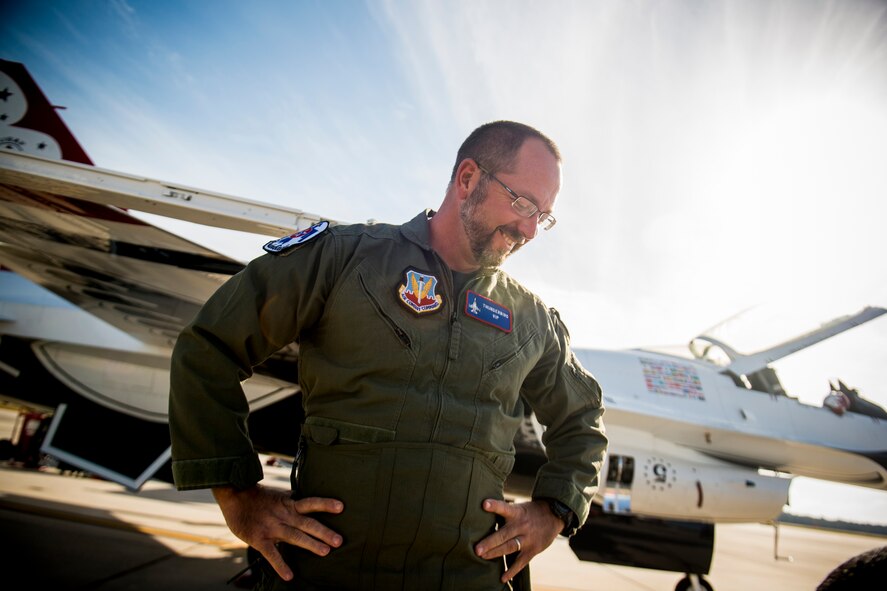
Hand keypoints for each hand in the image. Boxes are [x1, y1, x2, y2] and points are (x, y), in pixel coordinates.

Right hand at [213, 485, 343, 580]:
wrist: (235, 495)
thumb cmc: (257, 496)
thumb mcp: (278, 494)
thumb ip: (290, 498)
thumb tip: (300, 494)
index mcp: (289, 504)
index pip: (311, 503)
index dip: (325, 504)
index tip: (341, 507)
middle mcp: (284, 515)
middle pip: (307, 523)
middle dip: (324, 532)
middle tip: (339, 541)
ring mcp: (272, 527)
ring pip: (294, 537)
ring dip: (310, 544)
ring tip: (325, 552)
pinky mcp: (259, 539)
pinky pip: (271, 554)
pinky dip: (280, 565)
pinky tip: (289, 576)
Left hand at [474, 498, 562, 582]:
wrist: (554, 515)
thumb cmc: (530, 511)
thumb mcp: (519, 507)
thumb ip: (505, 512)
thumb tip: (483, 511)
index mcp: (517, 513)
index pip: (504, 508)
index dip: (495, 506)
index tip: (484, 504)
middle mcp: (521, 526)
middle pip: (504, 534)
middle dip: (490, 542)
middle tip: (477, 549)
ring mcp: (528, 539)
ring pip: (510, 547)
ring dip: (496, 553)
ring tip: (482, 557)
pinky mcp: (533, 550)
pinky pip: (521, 562)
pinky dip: (512, 571)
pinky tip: (503, 578)